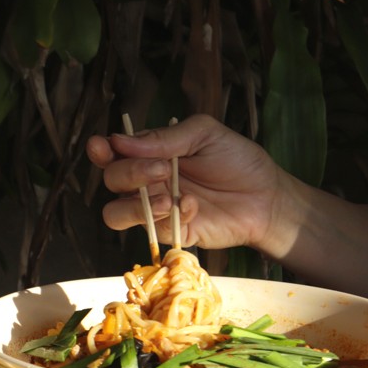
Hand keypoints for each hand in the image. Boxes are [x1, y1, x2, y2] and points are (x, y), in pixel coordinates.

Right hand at [85, 114, 291, 253]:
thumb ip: (164, 138)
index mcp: (148, 153)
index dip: (101, 150)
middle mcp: (145, 182)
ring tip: (165, 198)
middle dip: (130, 173)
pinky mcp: (168, 232)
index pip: (112, 152)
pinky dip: (166, 217)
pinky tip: (192, 206)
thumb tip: (120, 141)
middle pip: (111, 180)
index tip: (105, 147)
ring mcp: (153, 209)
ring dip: (133, 204)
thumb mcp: (204, 134)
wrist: (266, 197)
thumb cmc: (237, 160)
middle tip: (162, 168)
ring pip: (114, 213)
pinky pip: (149, 230)